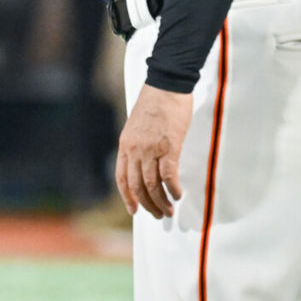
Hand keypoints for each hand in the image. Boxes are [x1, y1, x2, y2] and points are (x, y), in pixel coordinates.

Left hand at [116, 84, 192, 218]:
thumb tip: (144, 162)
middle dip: (147, 204)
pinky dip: (173, 189)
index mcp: (125, 144)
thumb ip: (137, 144)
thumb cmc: (154, 103)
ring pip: (152, 184)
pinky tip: (178, 194)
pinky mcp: (169, 147)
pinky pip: (169, 175)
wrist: (166, 85)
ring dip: (161, 201)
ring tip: (169, 210)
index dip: (127, 197)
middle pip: (137, 185)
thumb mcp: (136, 125)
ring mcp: (151, 149)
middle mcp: (135, 149)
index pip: (122, 177)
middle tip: (158, 214)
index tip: (134, 210)